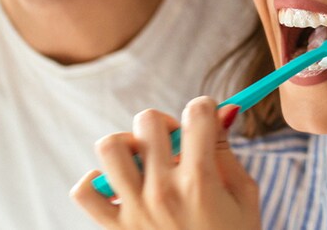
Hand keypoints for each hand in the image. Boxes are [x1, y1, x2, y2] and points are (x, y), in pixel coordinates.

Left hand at [71, 97, 260, 229]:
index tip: (204, 120)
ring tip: (143, 160)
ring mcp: (135, 209)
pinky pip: (83, 192)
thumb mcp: (243, 197)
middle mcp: (162, 191)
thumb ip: (227, 152)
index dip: (204, 108)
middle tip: (175, 144)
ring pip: (110, 147)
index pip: (197, 113)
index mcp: (199, 181)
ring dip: (127, 145)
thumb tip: (223, 111)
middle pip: (147, 121)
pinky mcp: (115, 228)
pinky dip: (94, 182)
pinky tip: (117, 185)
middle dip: (165, 123)